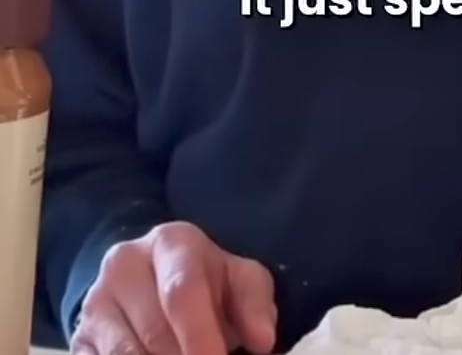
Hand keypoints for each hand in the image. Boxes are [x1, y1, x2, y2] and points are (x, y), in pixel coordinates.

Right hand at [71, 222, 276, 354]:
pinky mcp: (78, 337)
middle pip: (155, 333)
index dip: (200, 335)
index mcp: (172, 243)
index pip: (182, 291)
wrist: (149, 281)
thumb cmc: (206, 283)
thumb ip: (254, 305)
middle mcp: (125, 264)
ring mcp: (95, 301)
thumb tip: (262, 340)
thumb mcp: (238, 281)